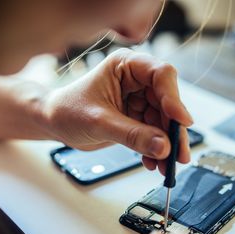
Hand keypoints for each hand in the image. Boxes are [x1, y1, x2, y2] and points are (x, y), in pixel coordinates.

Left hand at [45, 48, 192, 173]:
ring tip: (166, 166)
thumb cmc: (68, 110)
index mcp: (126, 66)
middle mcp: (136, 80)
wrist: (54, 123)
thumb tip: (164, 147)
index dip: (174, 98)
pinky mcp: (136, 117)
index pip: (161, 75)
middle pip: (167, 102)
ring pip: (163, 121)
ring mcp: (138, 99)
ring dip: (166, 144)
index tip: (181, 121)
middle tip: (178, 154)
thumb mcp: (99, 122)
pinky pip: (153, 133)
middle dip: (172, 130)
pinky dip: (155, 149)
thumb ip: (132, 134)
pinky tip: (152, 162)